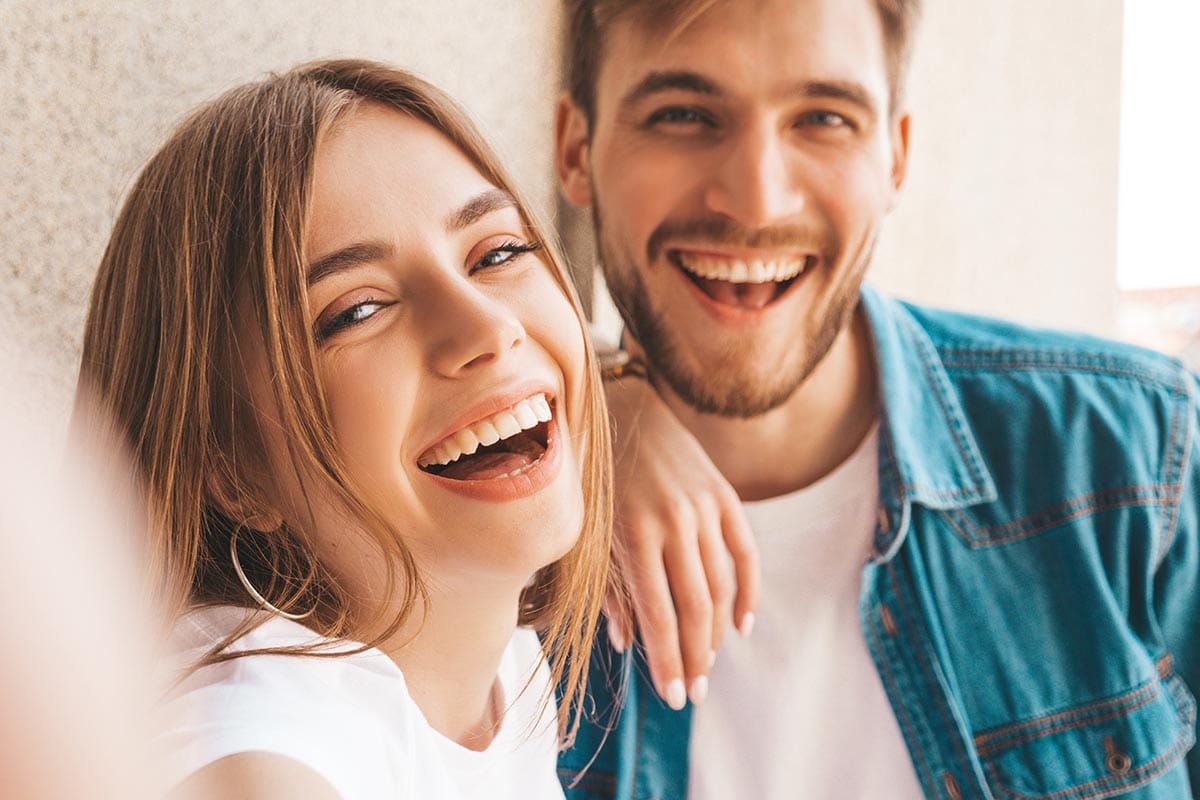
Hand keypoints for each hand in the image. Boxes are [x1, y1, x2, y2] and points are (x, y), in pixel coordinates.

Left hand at [603, 376, 758, 710]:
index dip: (669, 661)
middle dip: (696, 657)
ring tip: (709, 661)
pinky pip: (746, 553)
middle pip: (695, 608)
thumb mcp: (590, 533)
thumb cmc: (595, 478)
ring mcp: (704, 508)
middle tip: (697, 692)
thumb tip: (628, 644)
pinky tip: (743, 624)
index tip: (675, 696)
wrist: (623, 407)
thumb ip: (610, 588)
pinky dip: (749, 592)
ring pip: (722, 586)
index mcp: (634, 535)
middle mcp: (674, 523)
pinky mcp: (724, 495)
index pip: (659, 616)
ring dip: (717, 632)